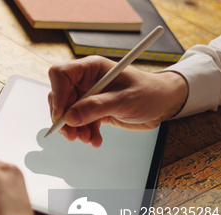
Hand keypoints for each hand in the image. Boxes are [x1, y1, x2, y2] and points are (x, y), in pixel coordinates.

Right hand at [48, 56, 187, 146]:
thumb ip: (96, 107)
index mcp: (91, 68)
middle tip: (72, 135)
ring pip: (67, 112)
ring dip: (74, 129)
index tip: (61, 116)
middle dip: (64, 118)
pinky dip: (85, 132)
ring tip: (87, 139)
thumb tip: (70, 117)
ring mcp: (88, 95)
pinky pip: (79, 122)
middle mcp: (86, 80)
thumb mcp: (125, 100)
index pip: (60, 75)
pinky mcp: (93, 110)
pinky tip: (95, 139)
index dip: (57, 94)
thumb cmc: (150, 92)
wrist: (164, 104)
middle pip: (60, 96)